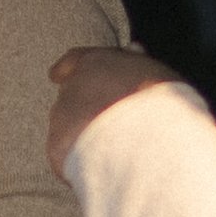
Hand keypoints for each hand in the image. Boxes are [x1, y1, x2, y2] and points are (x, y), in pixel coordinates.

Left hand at [47, 46, 179, 179]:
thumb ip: (138, 62)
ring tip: (112, 150)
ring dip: (83, 135)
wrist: (145, 141)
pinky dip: (81, 160)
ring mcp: (60, 120)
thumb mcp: (155, 72)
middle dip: (84, 108)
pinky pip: (67, 155)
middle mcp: (70, 88)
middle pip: (71, 97)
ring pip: (68, 127)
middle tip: (108, 124)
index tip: (58, 74)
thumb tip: (133, 49)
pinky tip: (103, 167)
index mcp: (94, 63)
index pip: (72, 61)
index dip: (68, 69)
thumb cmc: (158, 102)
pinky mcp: (57, 149)